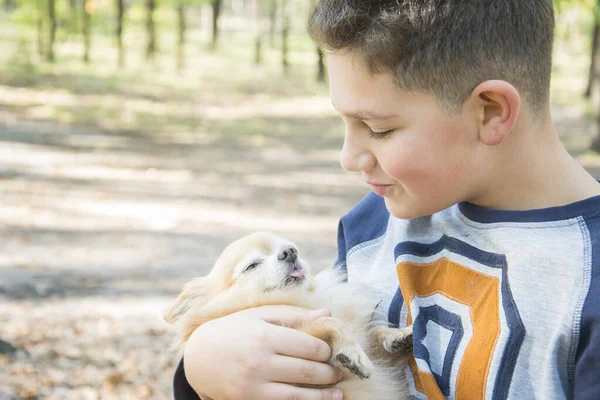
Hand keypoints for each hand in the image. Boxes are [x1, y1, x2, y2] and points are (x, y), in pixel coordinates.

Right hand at [183, 306, 344, 399]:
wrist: (199, 356)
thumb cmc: (234, 330)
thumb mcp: (260, 315)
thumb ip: (294, 314)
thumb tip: (327, 314)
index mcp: (265, 335)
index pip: (309, 346)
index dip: (326, 350)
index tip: (331, 351)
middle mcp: (259, 362)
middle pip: (307, 371)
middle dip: (329, 373)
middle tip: (339, 372)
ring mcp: (253, 386)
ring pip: (298, 395)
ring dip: (323, 396)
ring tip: (338, 393)